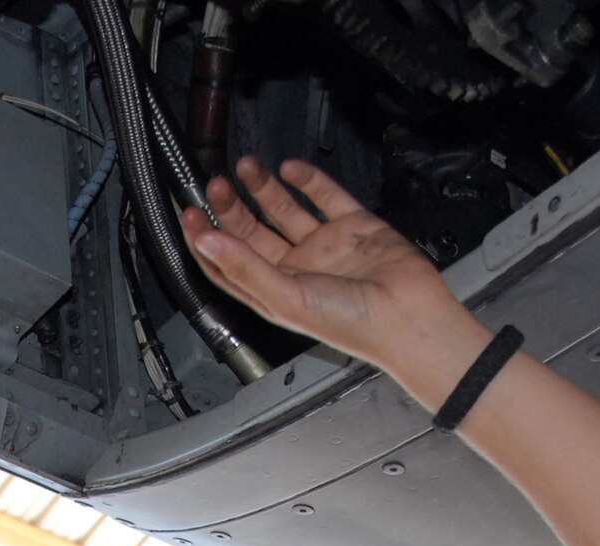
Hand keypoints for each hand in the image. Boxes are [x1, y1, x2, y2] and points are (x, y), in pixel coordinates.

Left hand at [182, 156, 474, 373]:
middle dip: (230, 208)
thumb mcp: (284, 296)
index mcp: (272, 292)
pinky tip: (290, 168)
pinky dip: (308, 179)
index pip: (227, 264)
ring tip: (244, 166)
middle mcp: (294, 269)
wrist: (408, 315)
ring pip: (284, 210)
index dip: (206, 240)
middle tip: (216, 184)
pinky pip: (325, 196)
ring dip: (262, 188)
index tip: (191, 214)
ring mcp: (323, 246)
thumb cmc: (350, 323)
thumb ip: (243, 265)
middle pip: (251, 233)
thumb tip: (205, 241)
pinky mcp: (353, 225)